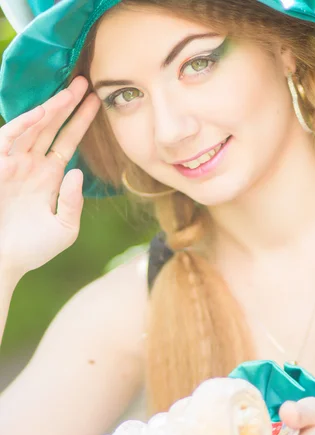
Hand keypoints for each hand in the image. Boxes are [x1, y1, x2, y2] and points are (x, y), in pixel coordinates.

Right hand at [0, 76, 100, 280]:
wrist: (2, 262)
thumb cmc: (31, 249)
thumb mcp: (64, 229)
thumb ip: (74, 202)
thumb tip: (78, 172)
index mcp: (48, 177)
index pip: (66, 142)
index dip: (80, 123)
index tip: (97, 103)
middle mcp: (31, 165)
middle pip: (52, 128)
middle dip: (67, 105)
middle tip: (86, 83)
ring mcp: (13, 164)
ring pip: (33, 127)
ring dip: (50, 108)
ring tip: (71, 90)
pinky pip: (9, 138)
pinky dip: (24, 124)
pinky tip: (43, 112)